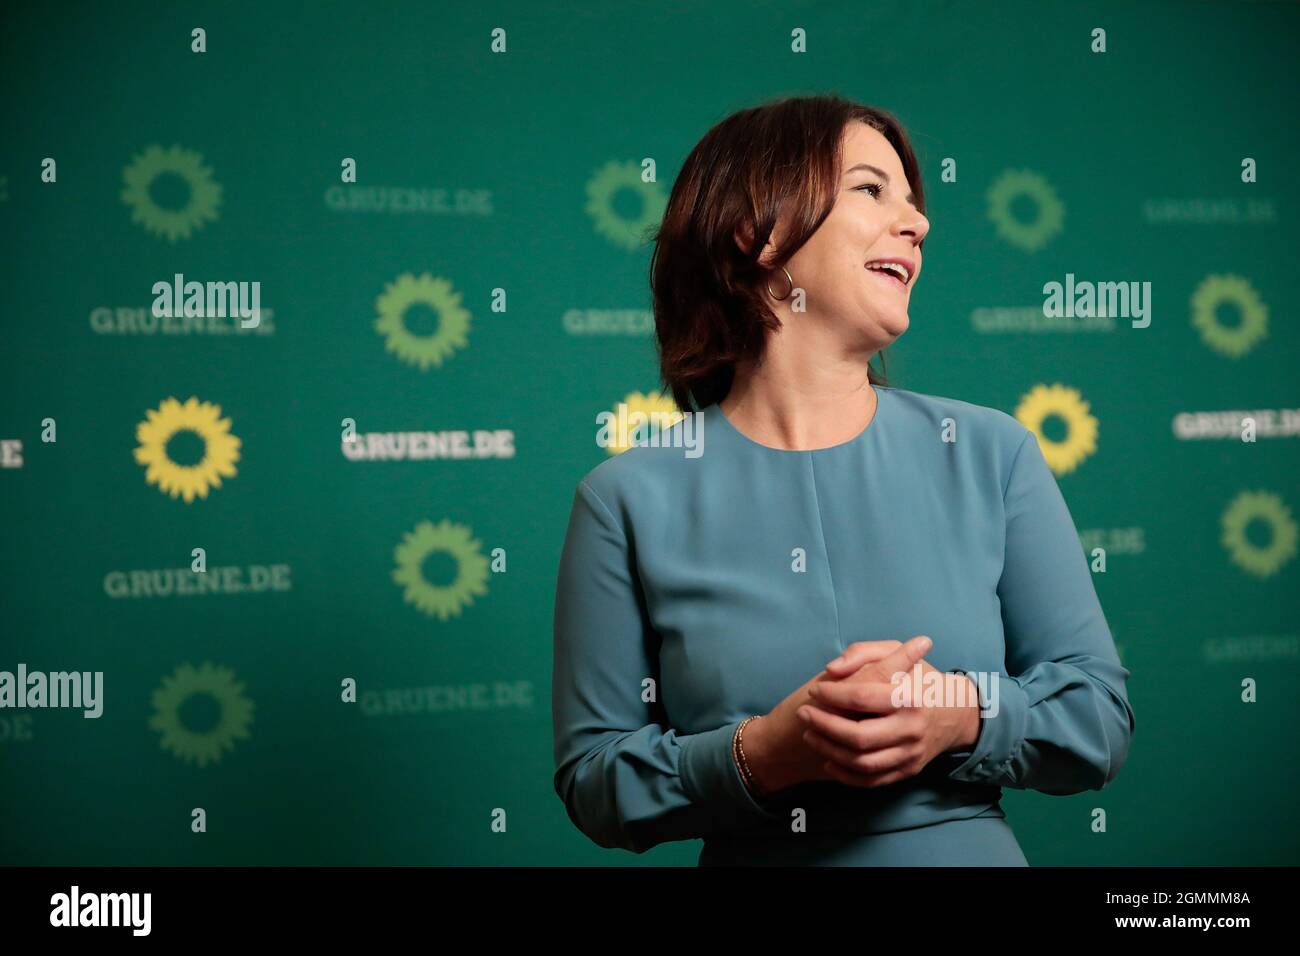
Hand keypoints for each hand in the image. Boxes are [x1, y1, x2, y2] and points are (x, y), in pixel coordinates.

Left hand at [797, 637, 980, 787]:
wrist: (955, 713)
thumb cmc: (917, 677)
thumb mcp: (894, 652)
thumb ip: (862, 653)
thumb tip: (833, 668)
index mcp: (909, 696)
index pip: (862, 697)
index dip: (832, 694)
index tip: (815, 691)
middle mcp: (911, 728)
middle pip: (859, 736)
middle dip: (824, 726)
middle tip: (803, 714)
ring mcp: (911, 753)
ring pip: (862, 763)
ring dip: (829, 751)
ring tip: (810, 734)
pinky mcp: (908, 770)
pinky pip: (872, 780)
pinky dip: (845, 775)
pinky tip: (828, 760)